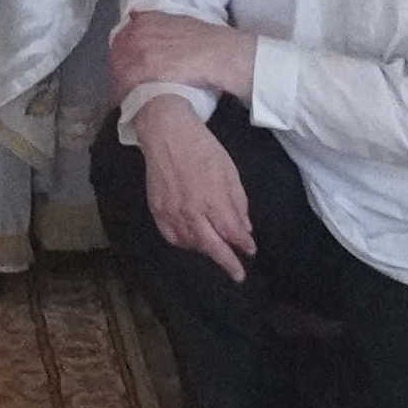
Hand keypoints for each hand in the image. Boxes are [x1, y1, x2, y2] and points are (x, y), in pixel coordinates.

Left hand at [109, 8, 248, 101]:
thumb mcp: (179, 21)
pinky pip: (124, 83)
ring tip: (120, 95)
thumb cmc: (205, 40)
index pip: (122, 37)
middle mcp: (139, 32)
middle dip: (116, 69)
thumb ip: (157, 22)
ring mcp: (140, 50)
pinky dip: (121, 94)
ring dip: (117, 83)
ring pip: (118, 69)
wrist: (218, 53)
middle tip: (120, 83)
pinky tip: (124, 102)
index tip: (123, 64)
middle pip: (117, 53)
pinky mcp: (144, 68)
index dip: (121, 53)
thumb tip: (136, 16)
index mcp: (147, 19)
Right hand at [131, 103, 253, 280]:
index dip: (243, 245)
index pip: (231, 232)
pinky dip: (184, 243)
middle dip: (227, 262)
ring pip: (191, 244)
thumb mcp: (229, 171)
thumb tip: (244, 229)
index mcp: (212, 199)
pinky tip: (193, 241)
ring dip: (206, 251)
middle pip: (211, 246)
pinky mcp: (157, 210)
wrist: (166, 133)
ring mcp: (171, 212)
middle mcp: (191, 210)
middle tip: (238, 275)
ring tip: (217, 251)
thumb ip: (237, 202)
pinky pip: (171, 236)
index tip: (251, 251)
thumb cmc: (202, 148)